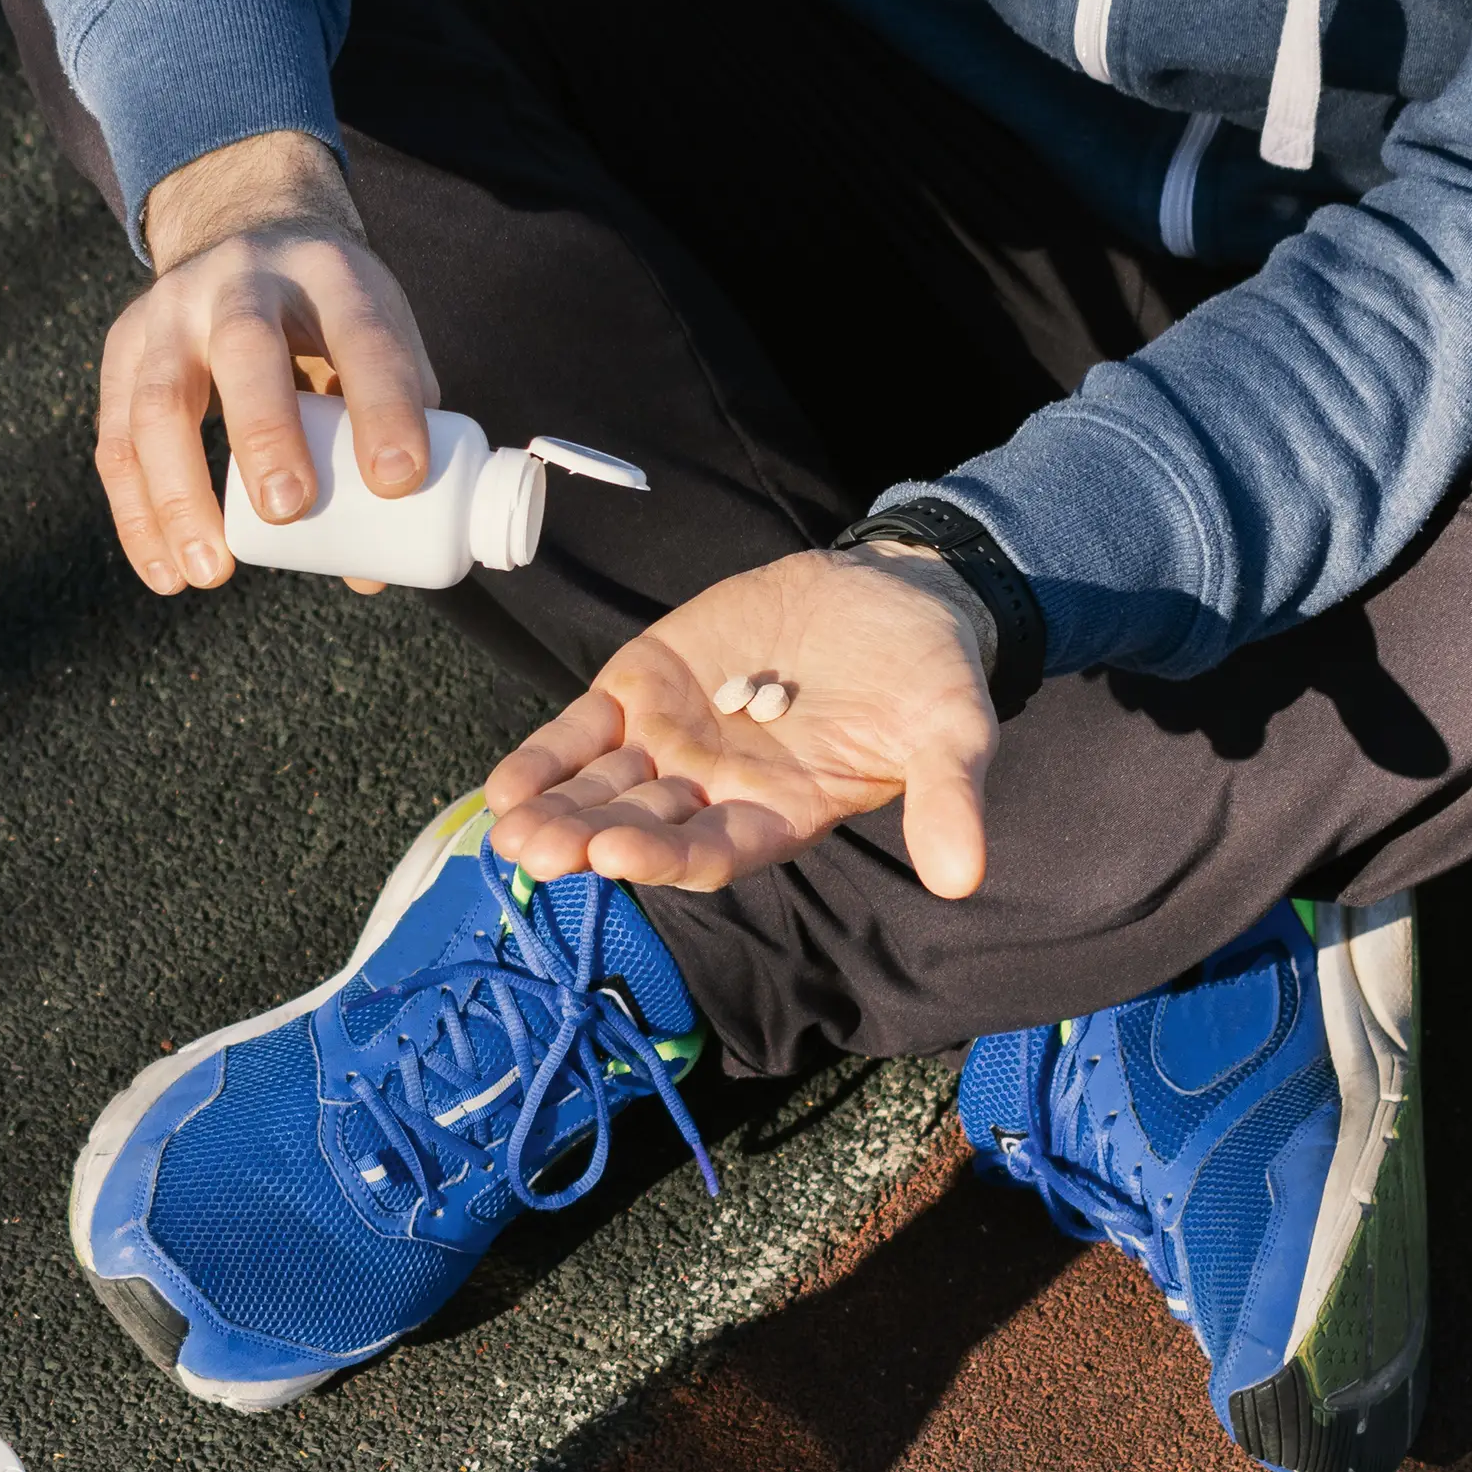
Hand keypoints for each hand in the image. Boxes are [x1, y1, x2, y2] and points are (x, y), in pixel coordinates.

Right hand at [96, 131, 437, 596]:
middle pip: (245, 347)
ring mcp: (171, 310)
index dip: (383, 405)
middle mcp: (243, 278)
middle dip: (264, 432)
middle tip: (287, 511)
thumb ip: (389, 438)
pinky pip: (117, 440)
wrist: (244, 234)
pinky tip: (166, 573)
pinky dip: (138, 515)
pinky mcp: (124, 348)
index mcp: (329, 273)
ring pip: (160, 400)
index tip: (398, 481)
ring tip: (210, 571)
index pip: (362, 334)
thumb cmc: (329, 319)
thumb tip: (369, 569)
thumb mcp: (377, 341)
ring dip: (181, 493)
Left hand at [485, 545, 997, 899]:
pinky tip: (504, 787)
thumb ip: (948, 799)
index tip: (618, 859)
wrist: (894, 594)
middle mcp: (716, 793)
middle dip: (587, 843)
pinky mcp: (643, 689)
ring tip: (508, 831)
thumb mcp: (951, 731)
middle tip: (536, 855)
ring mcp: (672, 743)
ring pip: (601, 789)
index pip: (715, 851)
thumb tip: (967, 877)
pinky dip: (545, 758)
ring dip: (553, 811)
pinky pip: (582, 733)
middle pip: (642, 828)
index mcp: (780, 816)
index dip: (667, 858)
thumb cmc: (926, 675)